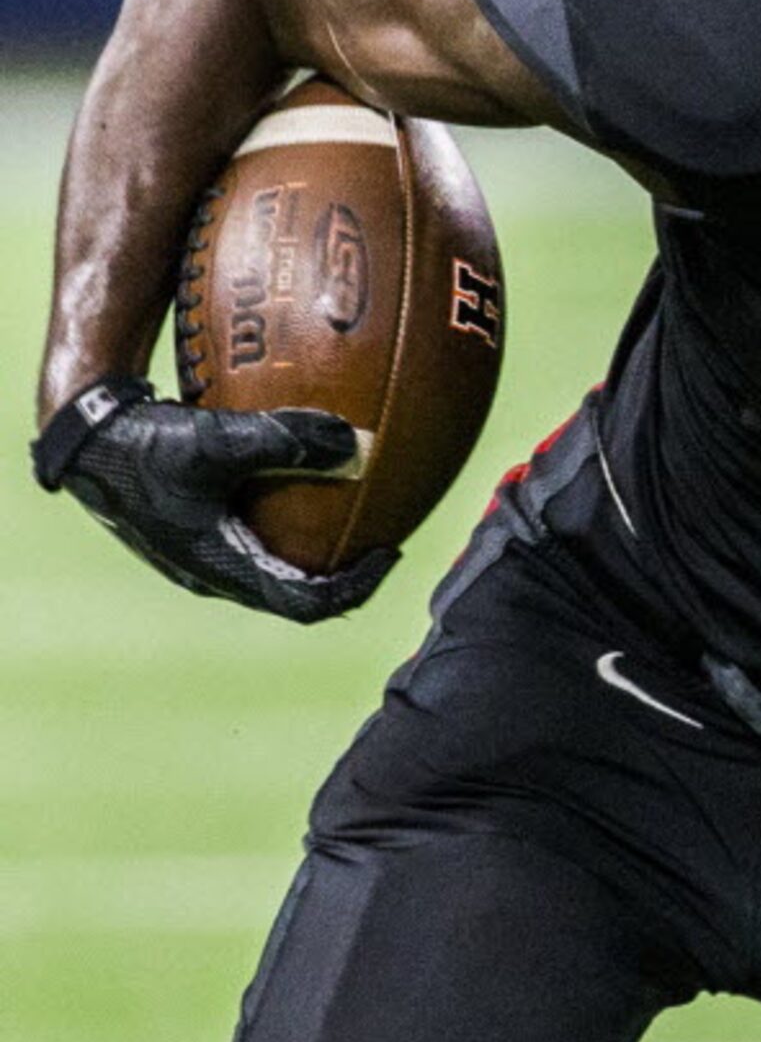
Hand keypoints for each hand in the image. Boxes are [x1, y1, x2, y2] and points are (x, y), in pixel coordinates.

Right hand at [32, 377, 391, 622]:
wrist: (87, 437)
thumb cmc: (144, 445)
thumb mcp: (216, 441)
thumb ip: (284, 440)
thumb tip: (353, 442)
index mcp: (221, 569)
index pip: (304, 604)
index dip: (355, 588)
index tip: (391, 554)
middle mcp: (214, 570)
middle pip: (296, 592)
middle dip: (345, 572)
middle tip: (385, 538)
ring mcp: (204, 552)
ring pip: (276, 565)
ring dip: (319, 548)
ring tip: (360, 515)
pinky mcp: (199, 527)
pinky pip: (259, 536)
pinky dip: (293, 519)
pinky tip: (316, 478)